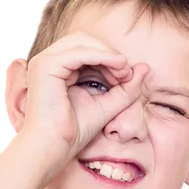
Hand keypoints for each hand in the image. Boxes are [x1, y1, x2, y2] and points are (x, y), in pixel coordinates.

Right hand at [18, 31, 149, 174]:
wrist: (53, 148)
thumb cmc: (73, 132)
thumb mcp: (107, 106)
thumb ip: (125, 89)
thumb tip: (144, 67)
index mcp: (57, 70)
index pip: (87, 50)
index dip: (110, 59)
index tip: (127, 77)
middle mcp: (48, 62)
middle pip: (85, 40)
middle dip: (109, 53)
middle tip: (127, 73)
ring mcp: (44, 62)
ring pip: (82, 41)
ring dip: (108, 54)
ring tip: (123, 72)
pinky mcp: (46, 66)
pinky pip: (80, 51)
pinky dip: (102, 56)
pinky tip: (117, 67)